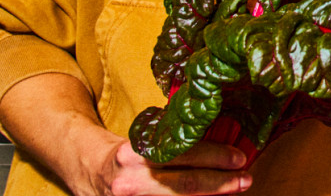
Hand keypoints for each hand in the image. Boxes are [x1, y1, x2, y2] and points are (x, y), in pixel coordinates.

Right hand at [77, 134, 251, 195]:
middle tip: (245, 178)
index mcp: (134, 153)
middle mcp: (130, 180)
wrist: (85, 168)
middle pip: (184, 184)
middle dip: (220, 183)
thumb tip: (218, 139)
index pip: (182, 155)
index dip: (214, 157)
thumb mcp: (143, 139)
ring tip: (232, 190)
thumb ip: (172, 143)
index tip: (239, 158)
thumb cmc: (123, 151)